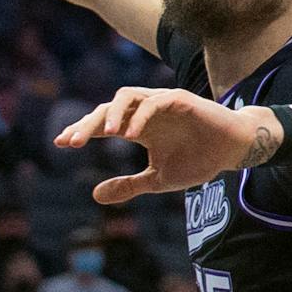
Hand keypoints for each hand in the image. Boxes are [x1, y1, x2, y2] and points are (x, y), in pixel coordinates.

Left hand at [55, 87, 279, 203]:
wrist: (231, 151)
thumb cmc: (197, 160)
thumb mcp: (157, 179)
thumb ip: (128, 185)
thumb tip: (95, 195)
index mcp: (139, 127)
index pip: (103, 123)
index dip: (82, 130)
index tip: (60, 143)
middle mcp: (146, 112)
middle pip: (108, 108)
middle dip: (87, 123)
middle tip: (70, 141)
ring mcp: (163, 103)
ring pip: (127, 96)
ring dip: (112, 113)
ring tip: (103, 134)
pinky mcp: (181, 100)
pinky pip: (156, 102)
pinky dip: (140, 115)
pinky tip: (129, 134)